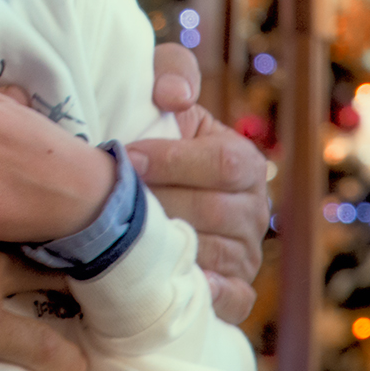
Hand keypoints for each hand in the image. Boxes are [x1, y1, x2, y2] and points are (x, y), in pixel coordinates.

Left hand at [133, 46, 269, 324]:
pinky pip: (230, 300)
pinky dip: (205, 295)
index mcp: (243, 161)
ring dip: (168, 246)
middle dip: (161, 204)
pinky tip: (170, 284)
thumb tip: (174, 96)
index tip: (128, 157)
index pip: (226, 163)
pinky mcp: (234, 292)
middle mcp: (253, 210)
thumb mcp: (160, 88)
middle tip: (115, 201)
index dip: (175, 161)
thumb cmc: (149, 132)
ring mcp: (246, 254)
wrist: (137, 188)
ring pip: (214, 254)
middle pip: (216, 211)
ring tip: (124, 235)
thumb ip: (171, 70)